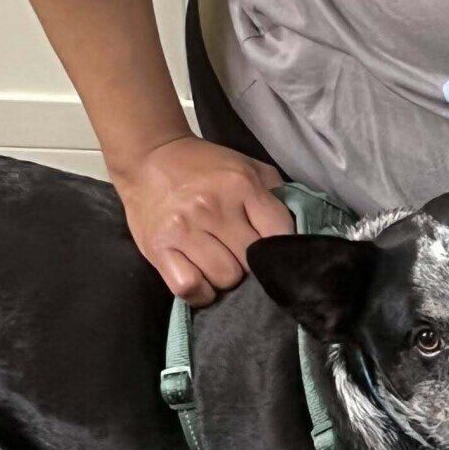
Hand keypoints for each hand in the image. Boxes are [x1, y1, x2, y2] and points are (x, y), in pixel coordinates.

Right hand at [114, 135, 294, 304]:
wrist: (149, 158)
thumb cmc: (204, 167)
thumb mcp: (247, 167)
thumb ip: (276, 194)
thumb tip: (299, 230)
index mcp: (242, 185)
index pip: (279, 235)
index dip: (281, 250)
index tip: (275, 254)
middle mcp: (212, 207)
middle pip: (252, 263)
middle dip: (252, 265)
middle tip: (241, 255)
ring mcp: (183, 229)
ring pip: (224, 278)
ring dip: (225, 278)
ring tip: (218, 262)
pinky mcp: (158, 248)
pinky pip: (191, 288)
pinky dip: (200, 291)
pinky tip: (201, 277)